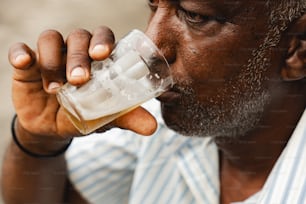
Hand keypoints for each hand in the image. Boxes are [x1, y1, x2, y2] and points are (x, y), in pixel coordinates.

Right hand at [9, 26, 156, 142]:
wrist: (52, 129)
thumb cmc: (83, 115)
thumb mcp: (103, 117)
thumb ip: (127, 117)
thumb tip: (153, 127)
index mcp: (96, 59)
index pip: (103, 38)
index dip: (103, 41)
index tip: (102, 55)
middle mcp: (74, 51)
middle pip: (78, 37)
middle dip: (78, 56)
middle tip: (79, 80)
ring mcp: (51, 55)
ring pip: (51, 39)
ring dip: (52, 60)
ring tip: (55, 90)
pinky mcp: (28, 64)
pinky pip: (20, 50)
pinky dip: (21, 54)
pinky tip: (24, 63)